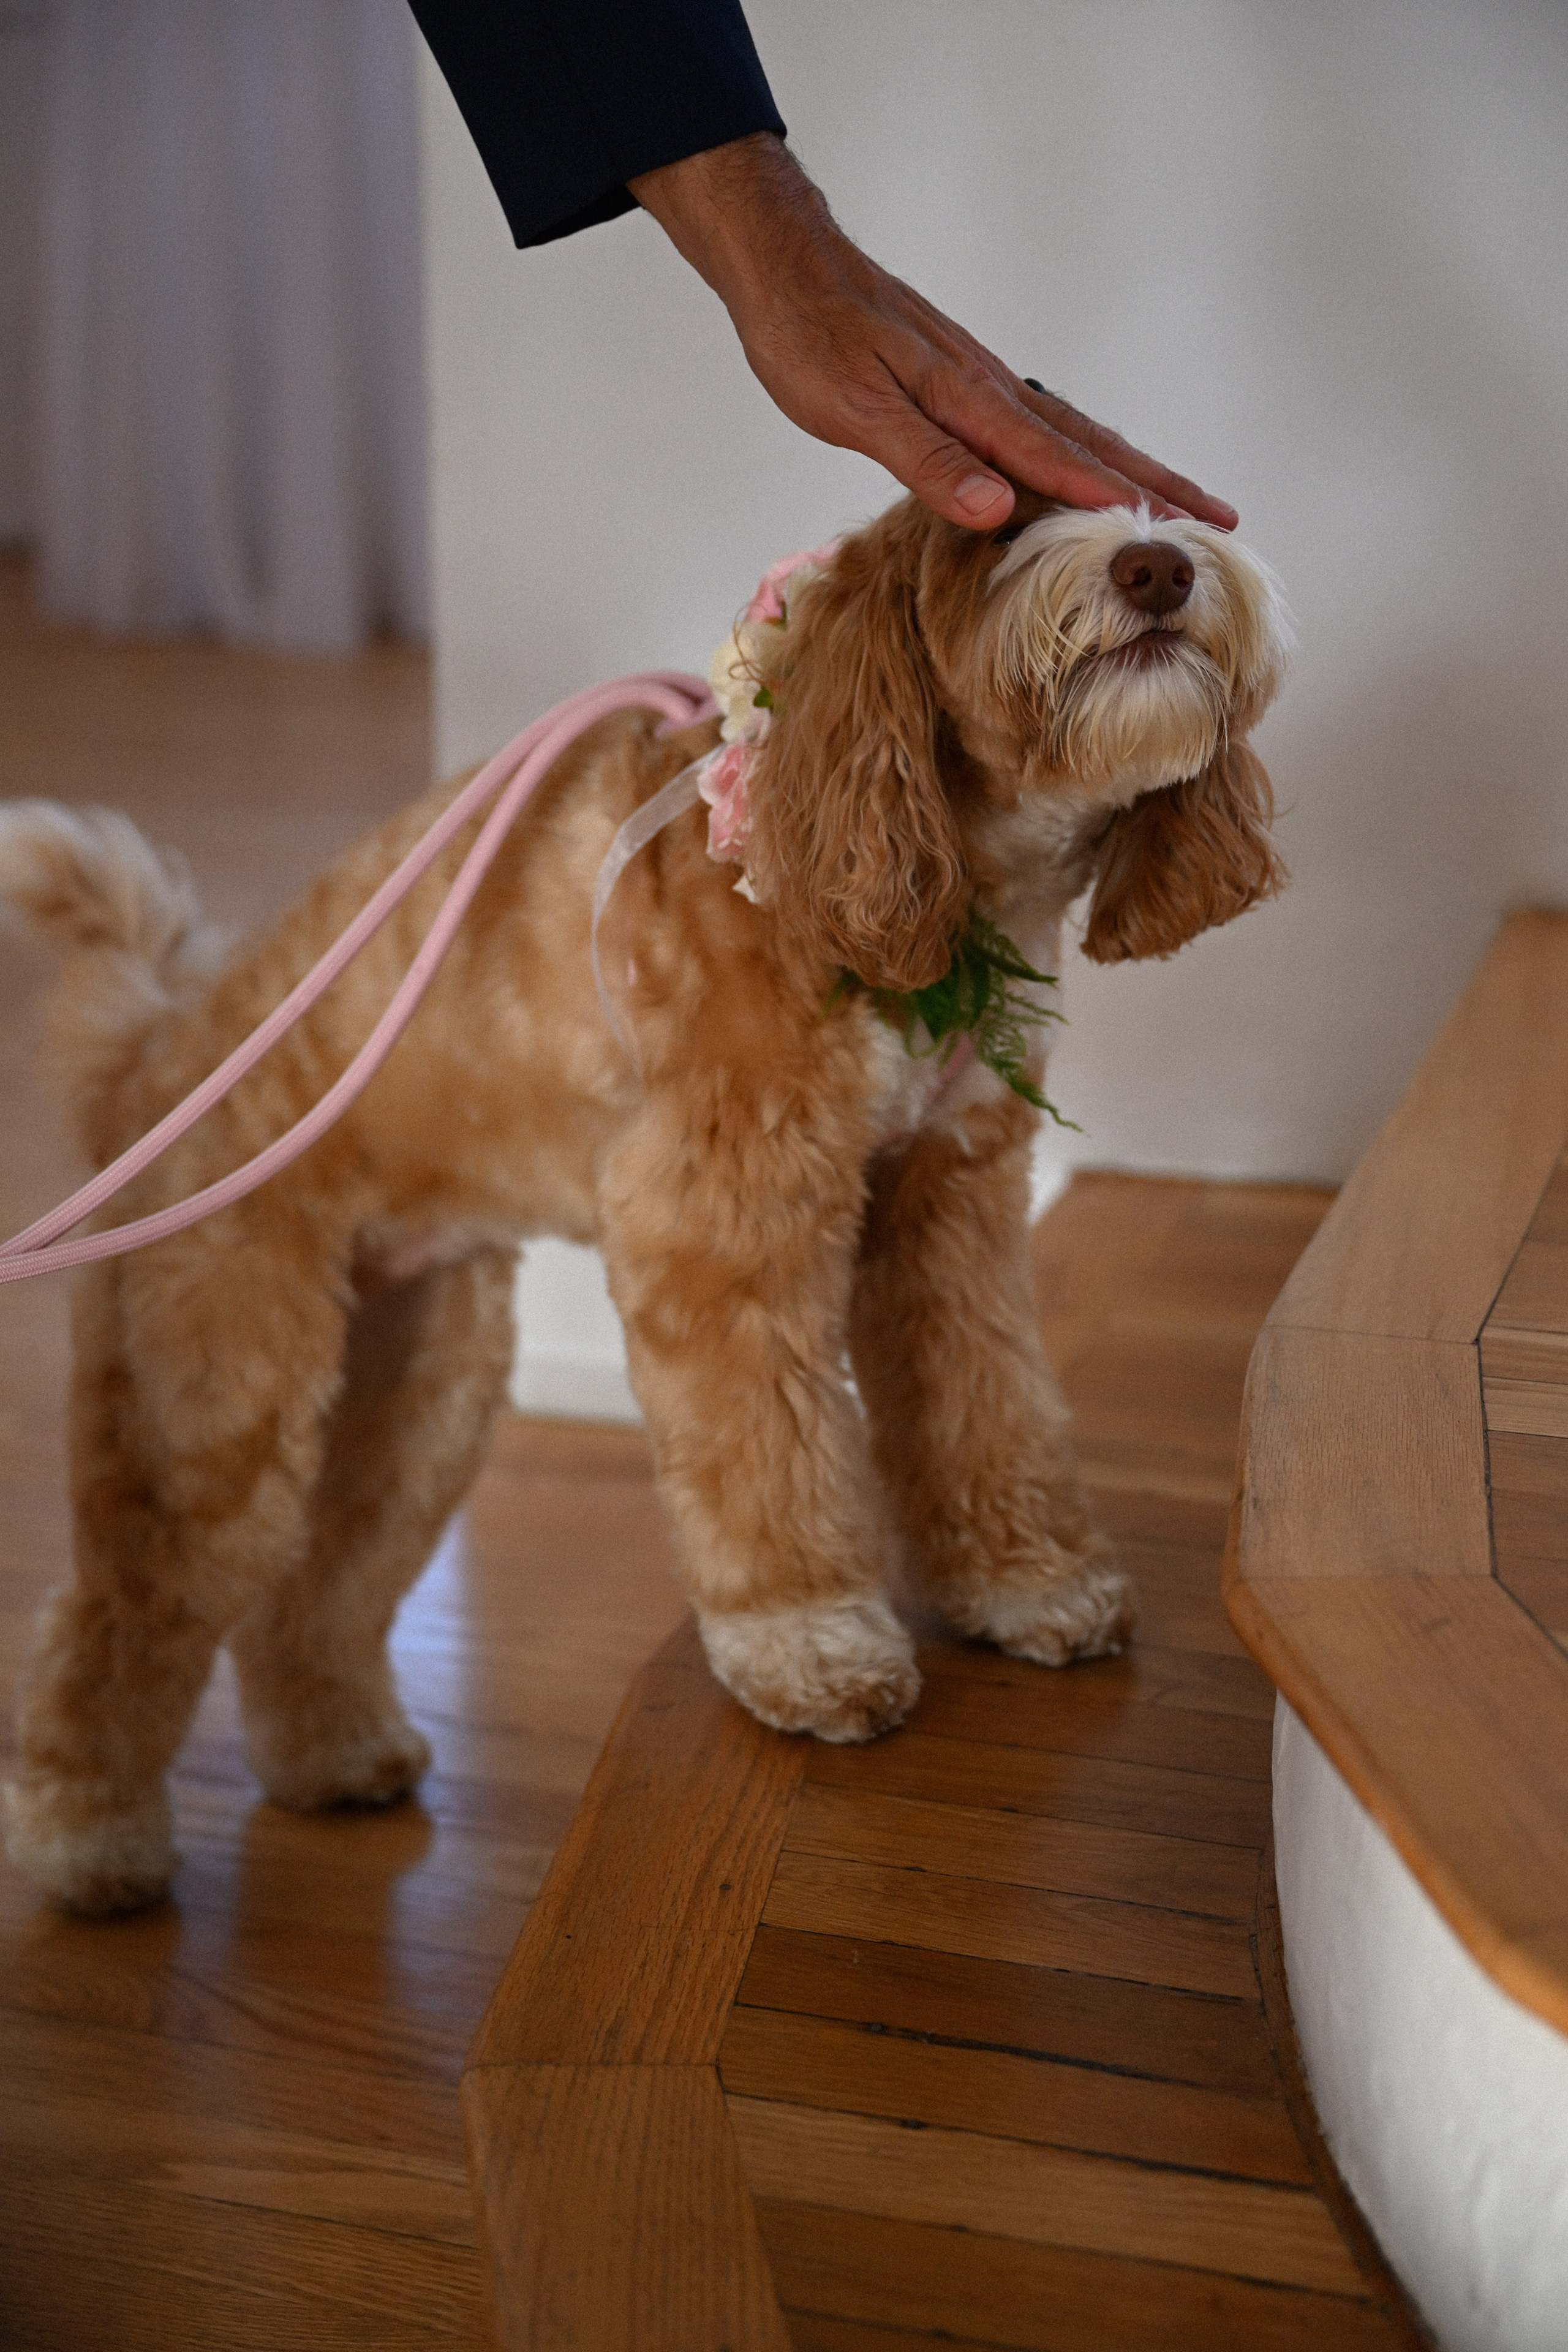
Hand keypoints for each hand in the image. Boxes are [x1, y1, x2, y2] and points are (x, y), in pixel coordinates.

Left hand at [630, 134, 1235, 533]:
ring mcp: (983, 385)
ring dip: (1129, 468)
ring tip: (1180, 500)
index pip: (1058, 463)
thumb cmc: (808, 337)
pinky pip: (1041, 428)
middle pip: (1089, 444)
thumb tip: (998, 508)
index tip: (1174, 533)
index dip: (1116, 504)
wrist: (787, 267)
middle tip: (1220, 518)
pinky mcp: (966, 384)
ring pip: (1073, 433)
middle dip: (1156, 484)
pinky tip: (1089, 470)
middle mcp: (991, 391)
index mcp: (971, 402)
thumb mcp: (855, 409)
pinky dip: (1081, 452)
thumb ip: (927, 460)